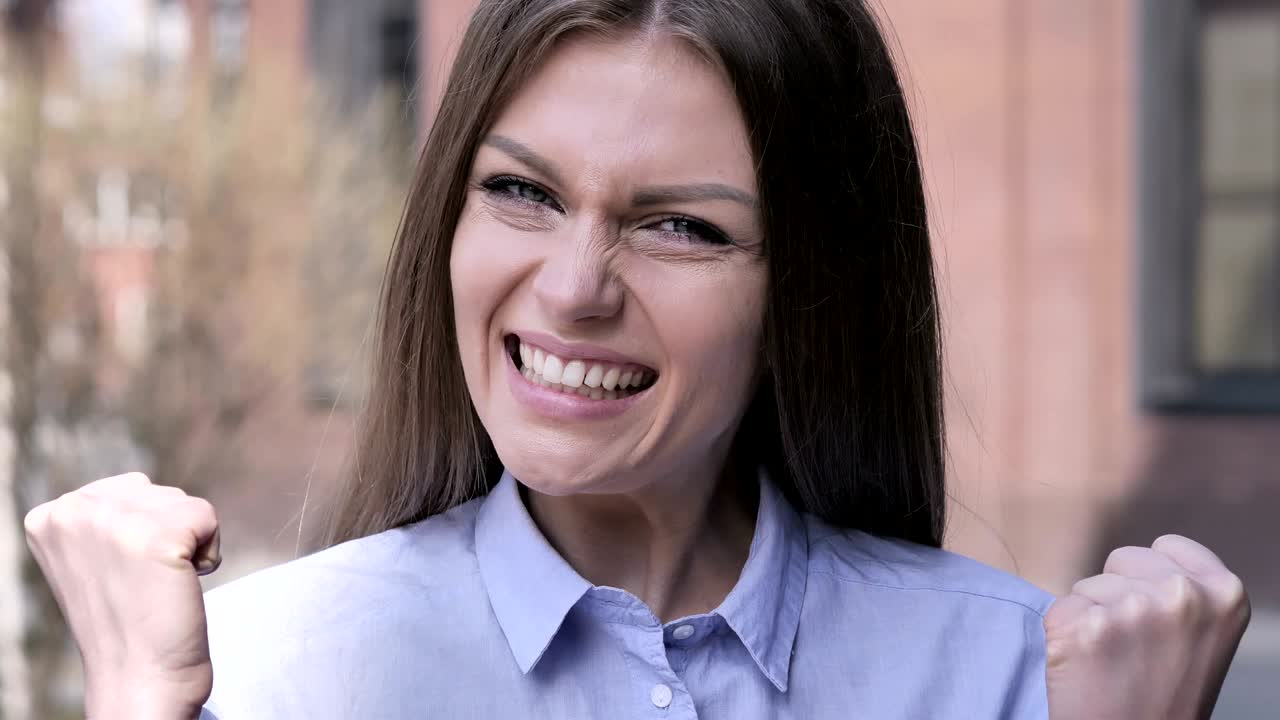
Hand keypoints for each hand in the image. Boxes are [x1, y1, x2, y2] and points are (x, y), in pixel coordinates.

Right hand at [24, 472, 220, 719]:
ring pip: (186, 504)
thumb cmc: (126, 621)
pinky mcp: (158, 539)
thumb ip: (104, 517)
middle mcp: (74, 510)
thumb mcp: (92, 558)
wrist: (140, 679)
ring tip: (161, 586)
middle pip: (159, 492)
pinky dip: (210, 553)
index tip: (123, 576)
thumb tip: (136, 485)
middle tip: (146, 584)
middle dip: (168, 534)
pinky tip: (184, 585)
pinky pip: (209, 518)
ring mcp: (114, 522)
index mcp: (51, 515)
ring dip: (190, 544)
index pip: (130, 489)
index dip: (142, 533)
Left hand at [1045, 534, 1250, 719]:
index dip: (1152, 577)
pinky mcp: (1084, 625)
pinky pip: (1060, 608)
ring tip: (1114, 661)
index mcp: (1225, 593)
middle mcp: (1183, 594)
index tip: (1158, 616)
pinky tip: (1088, 667)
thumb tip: (1153, 556)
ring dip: (1092, 616)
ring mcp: (1132, 608)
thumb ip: (1186, 592)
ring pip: (1089, 585)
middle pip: (1124, 559)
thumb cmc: (1167, 695)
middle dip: (1120, 593)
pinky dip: (1065, 635)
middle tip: (1134, 647)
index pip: (1168, 546)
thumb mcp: (1203, 636)